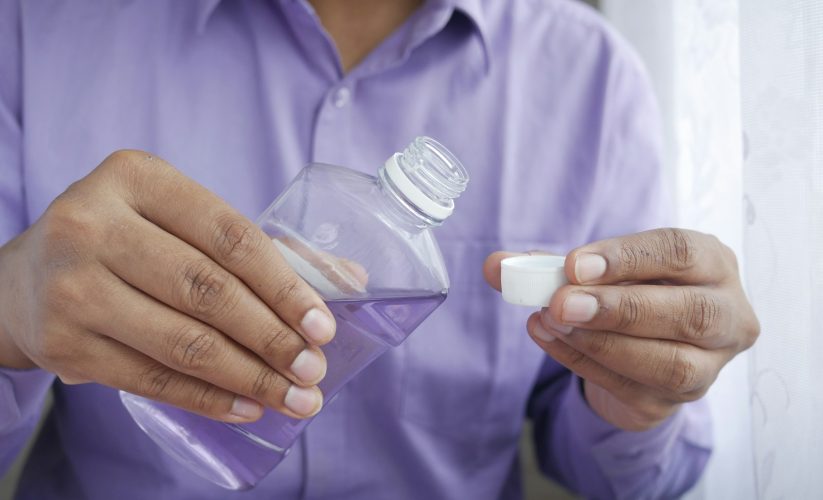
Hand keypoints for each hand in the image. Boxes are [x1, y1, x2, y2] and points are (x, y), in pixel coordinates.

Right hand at [0, 151, 336, 421]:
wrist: (27, 278)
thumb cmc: (127, 241)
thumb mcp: (180, 220)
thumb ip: (262, 247)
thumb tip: (350, 280)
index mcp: (137, 178)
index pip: (230, 235)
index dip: (285, 285)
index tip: (323, 325)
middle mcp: (94, 224)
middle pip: (208, 291)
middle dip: (272, 338)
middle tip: (313, 370)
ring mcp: (71, 286)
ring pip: (182, 342)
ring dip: (249, 377)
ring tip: (294, 397)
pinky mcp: (62, 343)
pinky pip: (151, 380)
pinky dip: (208, 399)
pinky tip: (247, 406)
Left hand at [484, 229, 759, 430]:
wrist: (636, 344)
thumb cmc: (623, 290)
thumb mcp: (592, 269)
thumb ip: (547, 265)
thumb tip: (494, 266)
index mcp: (712, 264)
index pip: (681, 253)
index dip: (626, 258)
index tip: (574, 265)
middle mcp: (727, 315)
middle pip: (690, 313)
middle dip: (619, 308)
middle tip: (560, 303)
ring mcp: (708, 366)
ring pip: (670, 362)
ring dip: (601, 343)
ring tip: (550, 321)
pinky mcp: (675, 401)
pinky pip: (633, 388)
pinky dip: (584, 363)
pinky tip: (549, 339)